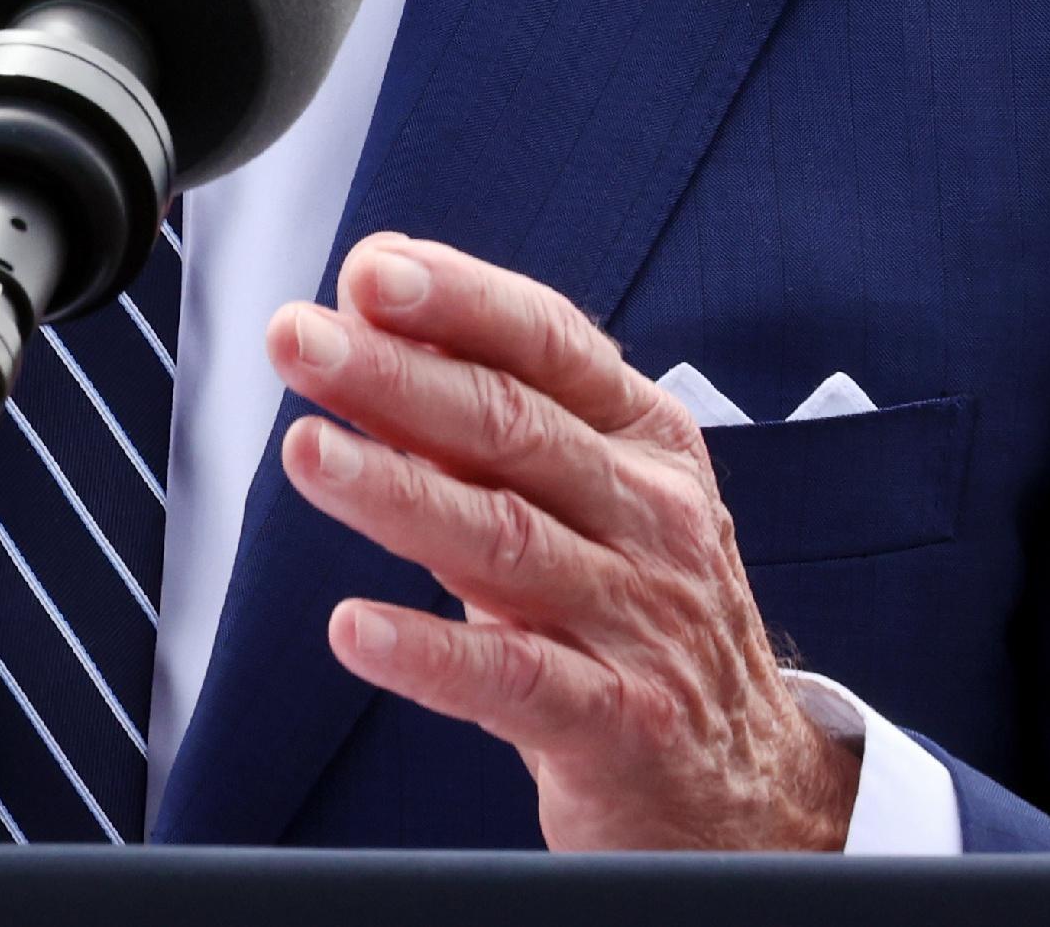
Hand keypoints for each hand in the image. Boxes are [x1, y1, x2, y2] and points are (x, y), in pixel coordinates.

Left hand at [271, 234, 852, 853]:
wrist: (747, 779)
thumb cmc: (640, 613)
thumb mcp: (584, 500)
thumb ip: (480, 422)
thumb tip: (367, 331)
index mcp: (646, 440)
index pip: (551, 344)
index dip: (460, 300)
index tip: (370, 271)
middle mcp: (652, 516)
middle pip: (513, 428)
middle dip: (398, 375)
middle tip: (301, 341)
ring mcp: (641, 620)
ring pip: (507, 538)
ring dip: (397, 490)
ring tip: (309, 453)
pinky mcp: (619, 723)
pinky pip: (515, 679)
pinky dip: (431, 651)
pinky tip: (355, 627)